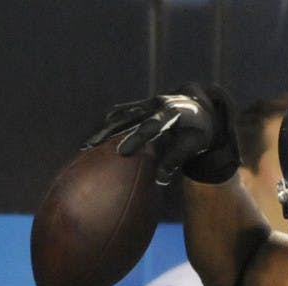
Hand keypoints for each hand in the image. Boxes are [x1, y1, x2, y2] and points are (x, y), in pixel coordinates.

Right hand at [83, 82, 239, 185]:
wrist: (200, 108)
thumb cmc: (198, 132)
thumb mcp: (194, 145)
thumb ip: (177, 159)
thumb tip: (160, 180)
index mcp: (173, 112)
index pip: (151, 126)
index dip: (136, 138)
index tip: (122, 153)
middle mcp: (156, 104)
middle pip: (127, 117)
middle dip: (108, 132)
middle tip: (91, 147)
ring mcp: (146, 103)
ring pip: (120, 114)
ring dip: (103, 129)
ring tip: (86, 146)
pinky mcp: (140, 106)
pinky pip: (120, 114)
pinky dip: (107, 125)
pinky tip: (95, 140)